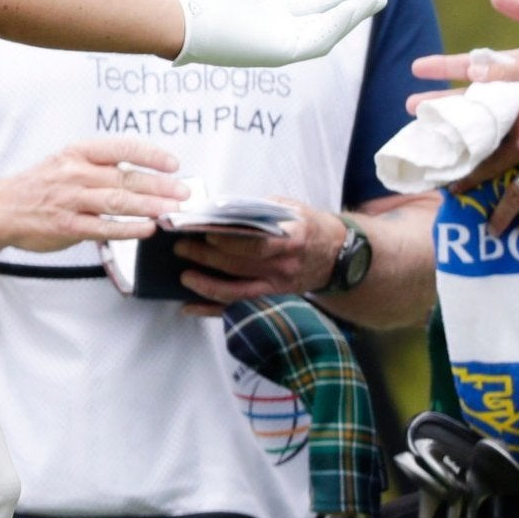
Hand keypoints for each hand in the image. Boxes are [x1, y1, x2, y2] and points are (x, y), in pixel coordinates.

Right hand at [0, 139, 190, 267]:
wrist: (2, 209)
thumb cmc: (40, 186)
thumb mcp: (67, 163)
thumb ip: (100, 168)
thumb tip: (141, 174)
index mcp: (78, 152)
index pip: (121, 148)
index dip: (150, 154)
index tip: (173, 163)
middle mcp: (76, 173)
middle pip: (126, 176)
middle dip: (160, 184)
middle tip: (184, 191)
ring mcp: (72, 200)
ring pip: (119, 201)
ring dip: (150, 205)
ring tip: (173, 210)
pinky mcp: (68, 226)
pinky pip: (105, 227)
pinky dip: (129, 228)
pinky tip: (148, 228)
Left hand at [169, 0, 385, 68]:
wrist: (186, 15)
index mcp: (269, 16)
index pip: (309, 9)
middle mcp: (278, 33)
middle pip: (324, 24)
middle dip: (352, 12)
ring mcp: (281, 46)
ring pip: (326, 34)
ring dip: (351, 17)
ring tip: (374, 0)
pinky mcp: (282, 53)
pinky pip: (318, 41)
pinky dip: (337, 23)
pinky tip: (353, 6)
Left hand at [173, 202, 344, 314]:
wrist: (338, 256)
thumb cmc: (309, 225)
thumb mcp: (291, 208)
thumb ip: (260, 208)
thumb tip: (222, 208)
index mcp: (292, 237)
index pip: (257, 243)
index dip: (230, 241)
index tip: (206, 232)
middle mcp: (284, 265)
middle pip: (240, 266)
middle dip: (206, 257)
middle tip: (180, 247)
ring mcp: (278, 286)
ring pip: (237, 291)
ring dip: (206, 285)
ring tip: (183, 276)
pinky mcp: (271, 297)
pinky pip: (238, 306)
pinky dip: (212, 309)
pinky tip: (189, 307)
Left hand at [438, 40, 518, 234]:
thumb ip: (502, 71)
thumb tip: (472, 71)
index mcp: (516, 118)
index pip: (479, 139)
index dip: (459, 151)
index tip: (442, 161)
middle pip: (491, 170)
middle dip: (470, 184)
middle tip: (454, 197)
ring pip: (517, 195)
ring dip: (501, 214)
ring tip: (490, 229)